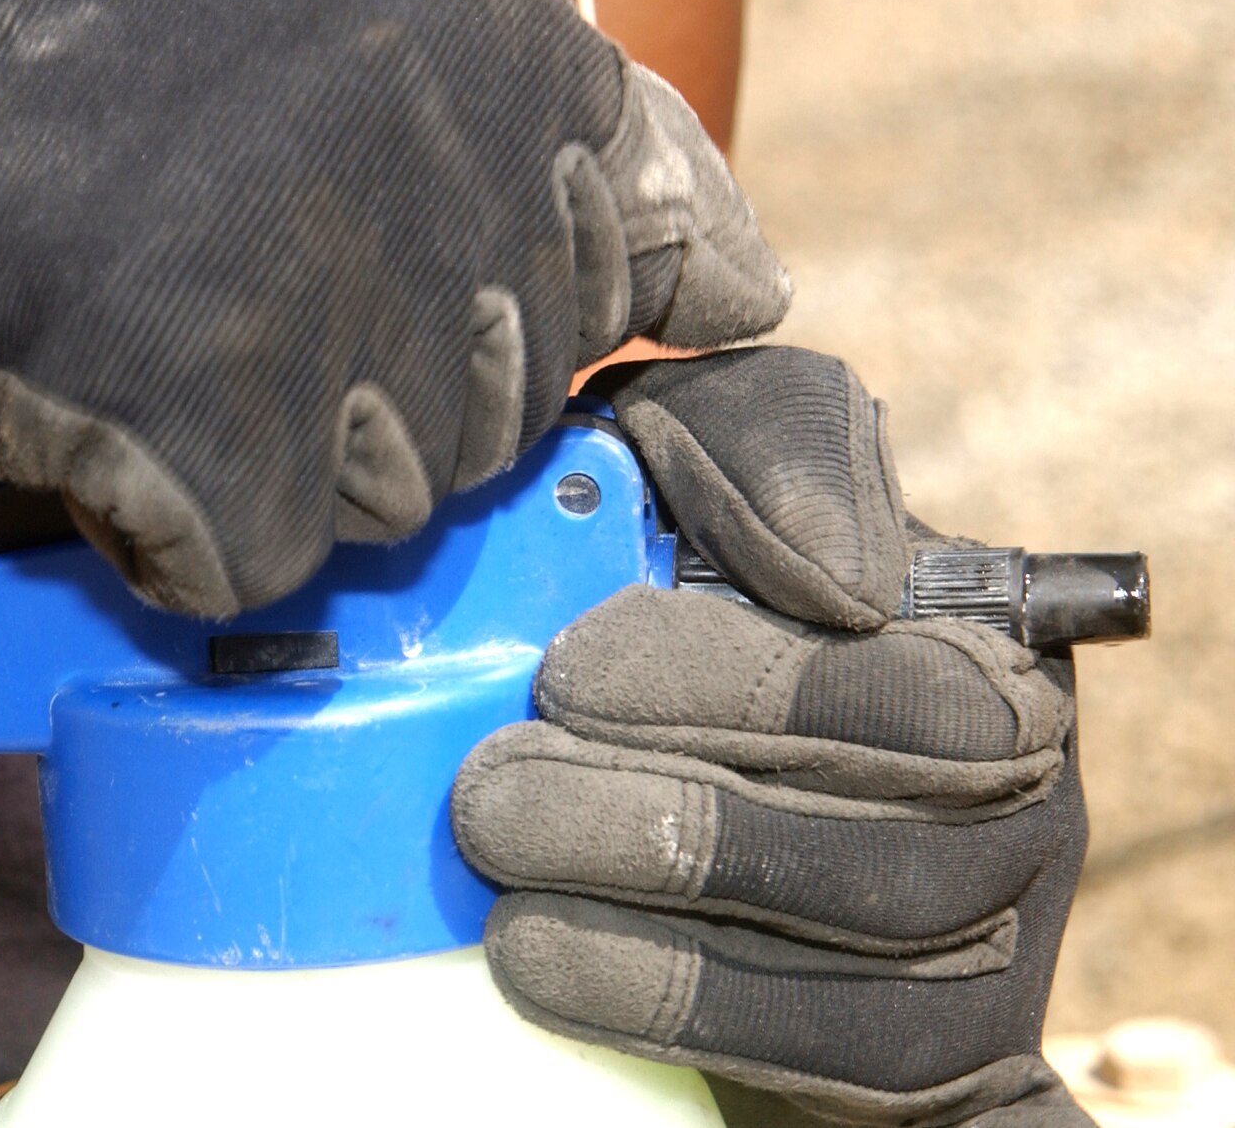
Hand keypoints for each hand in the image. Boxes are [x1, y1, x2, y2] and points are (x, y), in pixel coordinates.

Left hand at [453, 348, 1092, 1126]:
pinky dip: (675, 1015)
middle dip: (660, 824)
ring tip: (495, 884)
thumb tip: (838, 573)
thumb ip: (770, 446)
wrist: (719, 775)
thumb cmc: (700, 587)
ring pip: (847, 971)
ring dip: (648, 933)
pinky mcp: (937, 1056)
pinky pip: (831, 1064)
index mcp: (983, 648)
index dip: (734, 687)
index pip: (905, 688)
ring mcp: (991, 938)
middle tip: (489, 795)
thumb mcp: (716, 468)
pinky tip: (542, 967)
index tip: (568, 676)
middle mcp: (1020, 799)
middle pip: (869, 848)